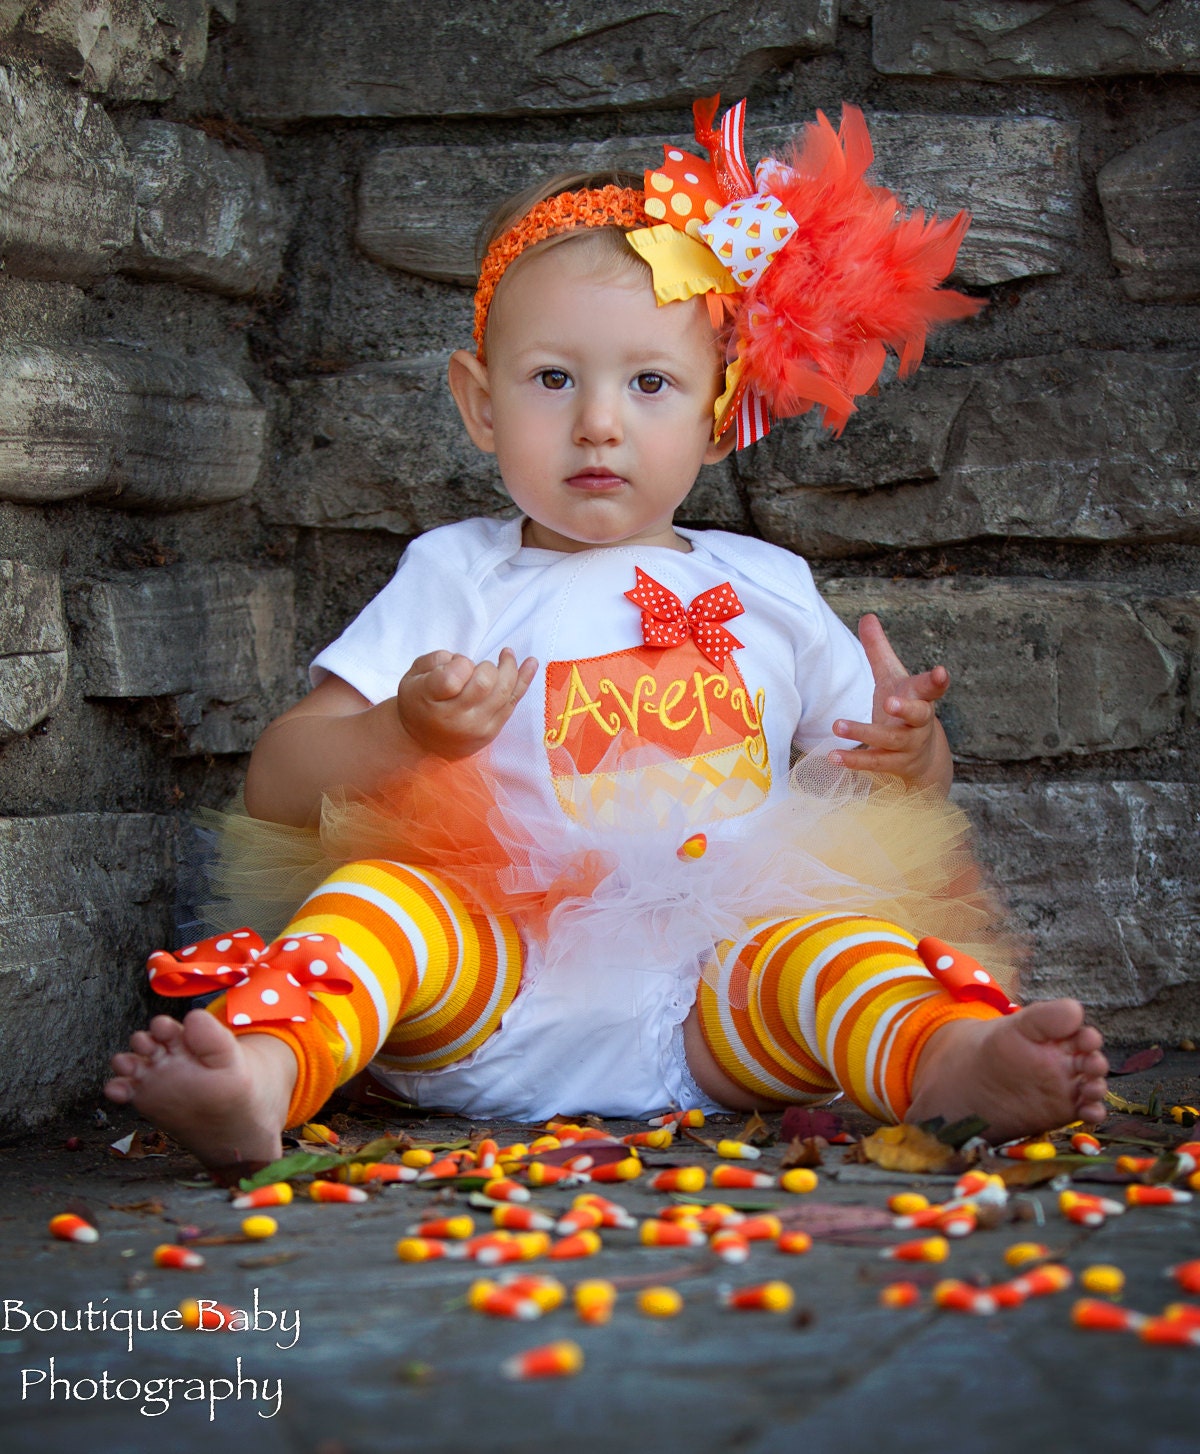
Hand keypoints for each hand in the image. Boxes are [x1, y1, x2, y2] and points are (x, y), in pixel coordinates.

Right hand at [395, 647, 537, 758]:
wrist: (424, 744)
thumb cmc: (419, 702)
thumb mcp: (412, 676)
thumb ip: (435, 661)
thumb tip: (464, 661)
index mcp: (430, 700)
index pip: (452, 678)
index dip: (460, 664)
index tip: (457, 665)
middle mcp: (455, 718)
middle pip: (484, 683)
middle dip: (486, 666)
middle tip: (476, 667)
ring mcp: (477, 727)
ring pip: (504, 692)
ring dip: (509, 668)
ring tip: (507, 654)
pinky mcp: (492, 731)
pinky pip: (512, 703)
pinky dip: (524, 680)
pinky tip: (531, 663)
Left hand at [829, 614, 952, 791]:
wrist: (921, 761)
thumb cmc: (903, 710)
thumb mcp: (892, 679)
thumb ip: (879, 651)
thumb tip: (867, 616)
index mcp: (920, 698)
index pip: (932, 688)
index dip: (937, 681)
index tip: (941, 672)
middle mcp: (919, 723)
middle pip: (919, 716)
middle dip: (906, 709)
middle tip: (889, 702)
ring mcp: (908, 747)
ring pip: (890, 742)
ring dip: (864, 733)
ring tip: (837, 726)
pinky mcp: (894, 766)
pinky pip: (875, 764)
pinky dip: (855, 761)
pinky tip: (833, 757)